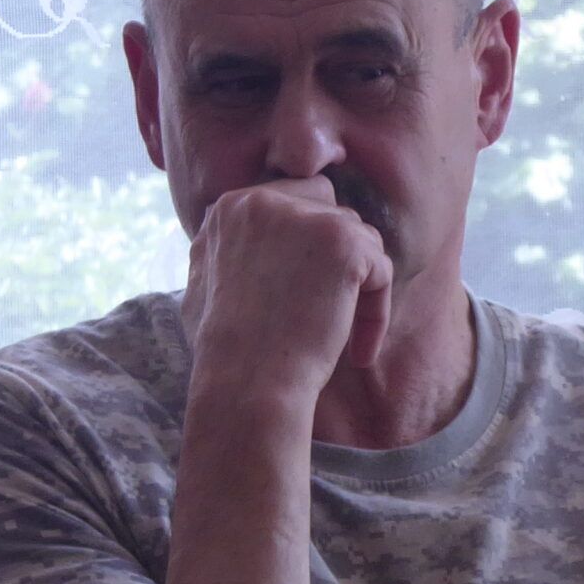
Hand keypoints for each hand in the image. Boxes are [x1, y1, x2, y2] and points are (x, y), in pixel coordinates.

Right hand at [181, 177, 393, 396]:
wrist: (247, 383)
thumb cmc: (224, 353)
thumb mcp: (203, 287)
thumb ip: (222, 253)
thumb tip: (231, 243)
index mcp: (231, 207)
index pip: (295, 200)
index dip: (311, 244)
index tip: (310, 291)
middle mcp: (264, 201)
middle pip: (331, 210)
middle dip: (339, 255)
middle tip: (333, 307)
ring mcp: (305, 219)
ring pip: (361, 239)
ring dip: (360, 286)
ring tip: (345, 335)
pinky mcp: (344, 245)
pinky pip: (380, 271)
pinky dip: (377, 313)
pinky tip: (359, 354)